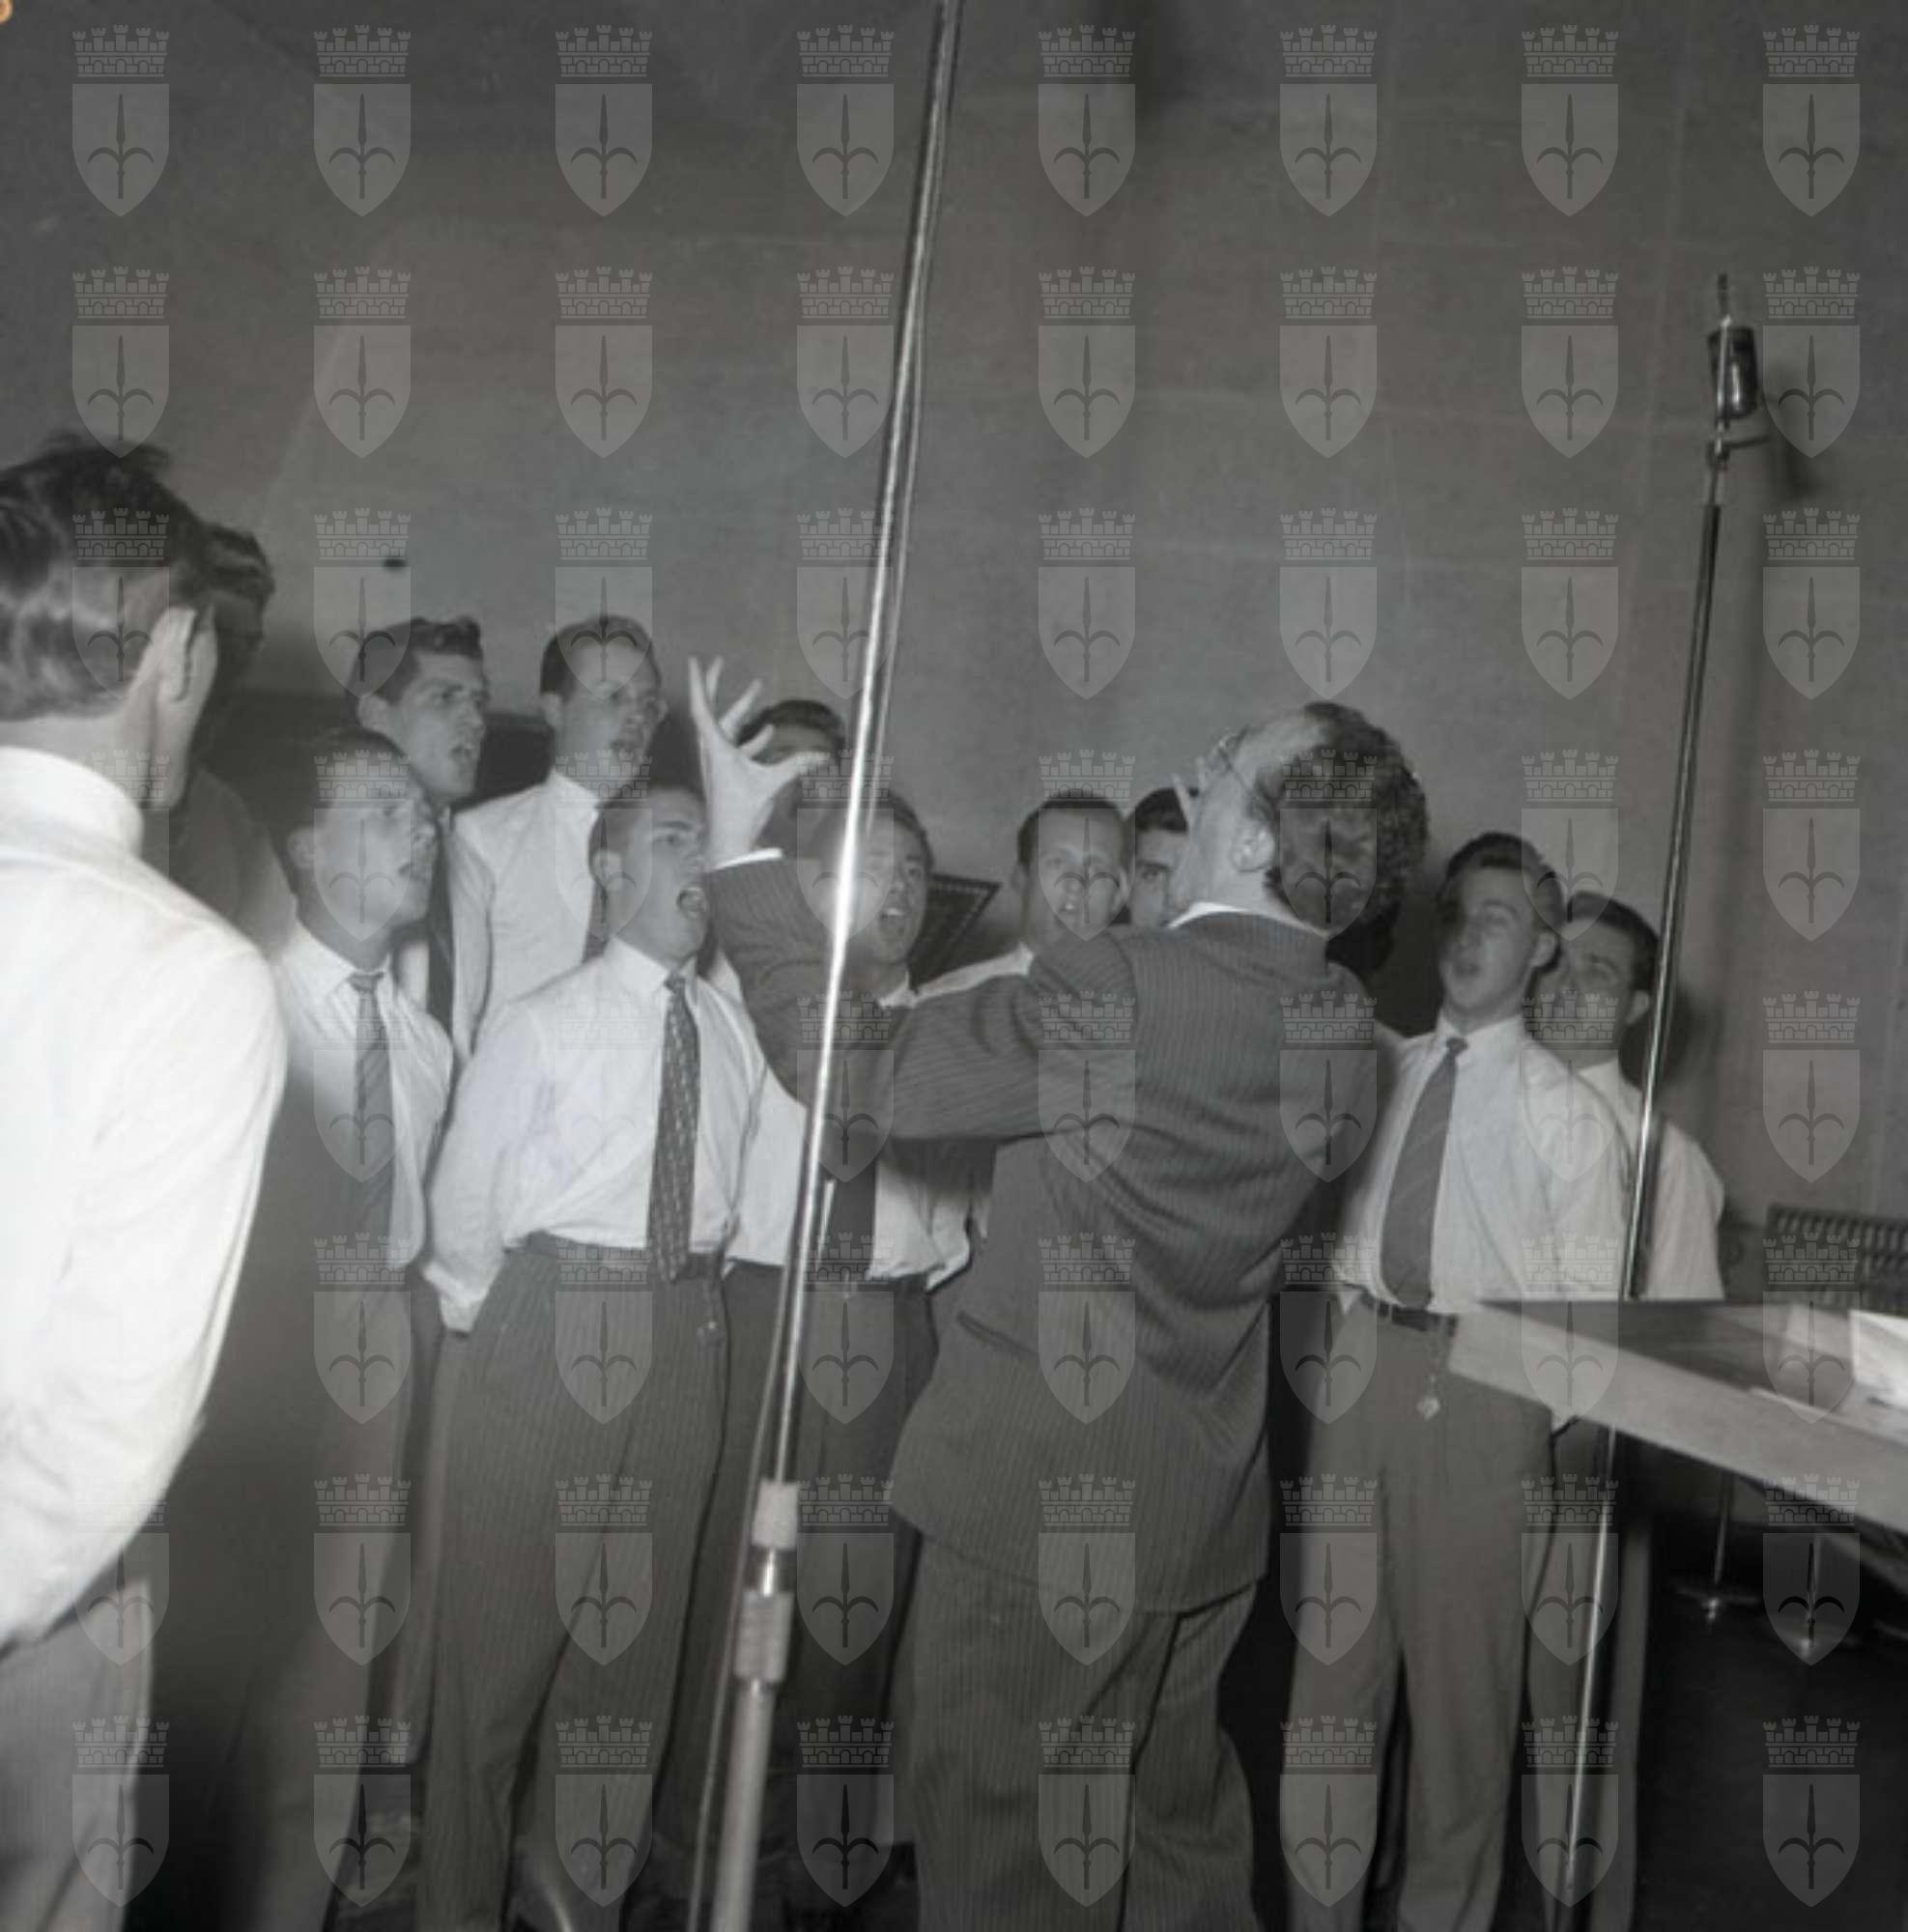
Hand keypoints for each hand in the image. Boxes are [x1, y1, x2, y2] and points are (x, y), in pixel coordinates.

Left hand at [685, 657, 830, 865]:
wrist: (728, 839)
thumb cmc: (742, 811)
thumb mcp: (770, 784)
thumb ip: (796, 766)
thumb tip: (823, 755)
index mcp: (716, 748)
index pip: (702, 708)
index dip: (700, 683)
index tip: (696, 660)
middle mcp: (712, 750)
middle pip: (711, 710)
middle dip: (716, 684)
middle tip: (720, 661)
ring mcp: (717, 761)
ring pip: (727, 727)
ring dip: (742, 708)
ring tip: (757, 686)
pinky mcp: (726, 772)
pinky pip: (737, 746)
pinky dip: (751, 736)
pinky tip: (768, 731)